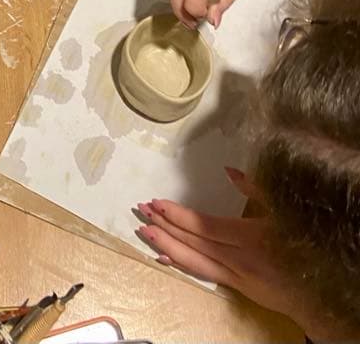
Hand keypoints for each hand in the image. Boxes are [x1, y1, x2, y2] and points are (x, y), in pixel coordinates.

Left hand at [134, 190, 309, 322]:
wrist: (319, 290)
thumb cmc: (301, 241)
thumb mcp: (284, 209)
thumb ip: (257, 189)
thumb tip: (229, 170)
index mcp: (250, 237)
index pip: (204, 226)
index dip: (178, 215)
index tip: (157, 203)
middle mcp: (240, 259)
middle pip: (194, 242)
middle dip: (165, 227)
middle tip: (141, 212)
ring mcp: (237, 276)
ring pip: (195, 260)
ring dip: (167, 246)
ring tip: (145, 233)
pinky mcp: (237, 286)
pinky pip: (205, 273)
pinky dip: (183, 264)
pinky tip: (164, 257)